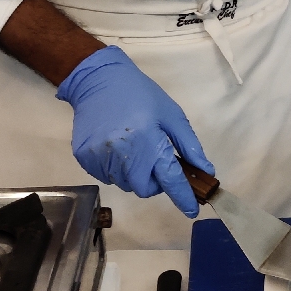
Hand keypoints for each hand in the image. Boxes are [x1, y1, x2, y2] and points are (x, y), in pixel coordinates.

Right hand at [55, 46, 213, 216]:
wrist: (98, 80)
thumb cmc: (140, 94)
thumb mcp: (171, 114)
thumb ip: (188, 145)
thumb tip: (206, 171)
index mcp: (148, 141)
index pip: (170, 179)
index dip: (183, 197)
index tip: (193, 210)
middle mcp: (123, 154)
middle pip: (144, 189)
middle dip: (155, 182)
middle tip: (156, 162)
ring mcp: (100, 158)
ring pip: (125, 184)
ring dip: (134, 174)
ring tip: (133, 147)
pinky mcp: (84, 159)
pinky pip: (106, 177)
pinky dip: (116, 169)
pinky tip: (116, 146)